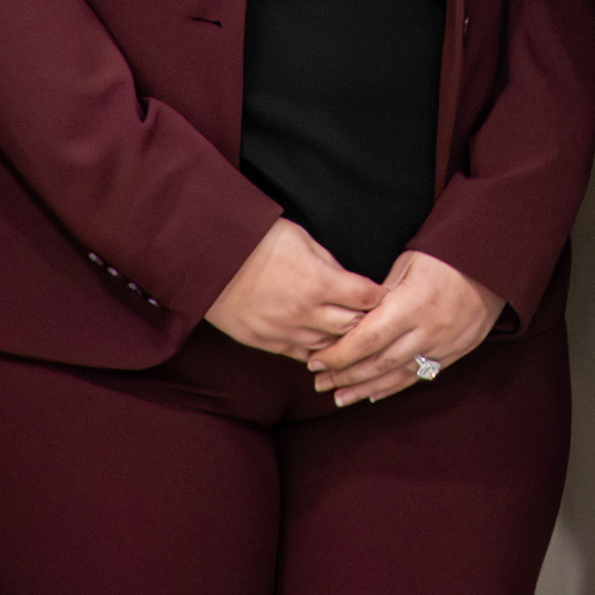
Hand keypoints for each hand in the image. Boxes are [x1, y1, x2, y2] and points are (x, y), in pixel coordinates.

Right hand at [205, 218, 384, 359]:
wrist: (208, 257)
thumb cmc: (255, 240)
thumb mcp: (301, 239)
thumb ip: (329, 263)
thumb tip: (347, 280)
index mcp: (318, 282)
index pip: (366, 297)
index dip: (380, 296)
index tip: (385, 296)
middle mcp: (305, 312)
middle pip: (353, 327)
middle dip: (367, 322)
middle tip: (376, 320)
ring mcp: (284, 331)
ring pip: (329, 347)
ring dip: (342, 341)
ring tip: (352, 337)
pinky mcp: (265, 342)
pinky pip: (300, 355)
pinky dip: (316, 352)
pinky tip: (323, 348)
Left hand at [307, 250, 500, 405]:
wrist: (494, 264)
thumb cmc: (446, 255)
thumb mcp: (408, 263)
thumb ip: (380, 293)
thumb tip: (349, 315)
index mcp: (411, 304)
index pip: (366, 338)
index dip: (338, 354)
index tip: (315, 360)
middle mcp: (426, 330)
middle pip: (378, 362)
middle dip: (344, 375)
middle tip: (319, 383)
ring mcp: (442, 345)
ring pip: (396, 375)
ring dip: (364, 388)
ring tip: (339, 397)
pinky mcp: (453, 353)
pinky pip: (419, 376)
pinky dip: (393, 387)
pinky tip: (373, 394)